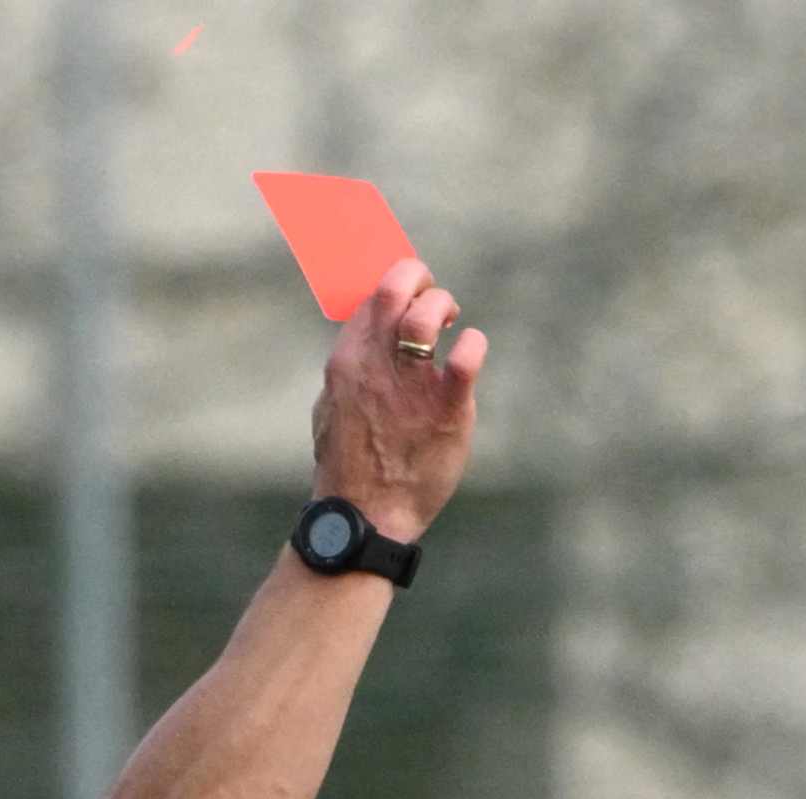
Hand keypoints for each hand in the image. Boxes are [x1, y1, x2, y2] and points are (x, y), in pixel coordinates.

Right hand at [309, 256, 490, 543]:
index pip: (370, 296)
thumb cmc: (348, 465)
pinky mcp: (444, 411)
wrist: (364, 514)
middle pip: (393, 289)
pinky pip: (464, 361)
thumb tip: (362, 345)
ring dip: (444, 306)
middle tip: (434, 295)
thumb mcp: (331, 407)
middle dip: (417, 277)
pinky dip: (474, 344)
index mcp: (347, 359)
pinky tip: (472, 350)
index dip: (395, 282)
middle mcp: (375, 364)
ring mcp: (409, 386)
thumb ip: (350, 372)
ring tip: (453, 322)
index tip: (410, 289)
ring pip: (426, 315)